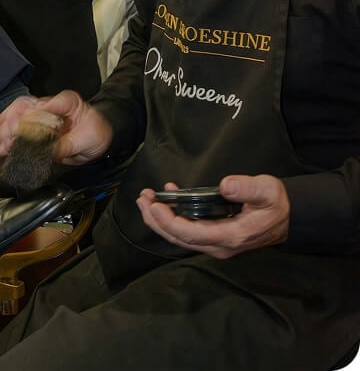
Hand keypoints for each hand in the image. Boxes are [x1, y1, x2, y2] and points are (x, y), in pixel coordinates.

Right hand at [0, 89, 111, 166]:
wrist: (99, 137)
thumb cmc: (97, 132)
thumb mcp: (89, 139)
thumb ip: (69, 145)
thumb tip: (50, 152)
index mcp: (66, 102)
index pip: (45, 104)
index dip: (31, 117)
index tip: (22, 131)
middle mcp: (49, 104)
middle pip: (23, 106)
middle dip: (11, 123)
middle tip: (6, 141)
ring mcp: (39, 114)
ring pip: (14, 115)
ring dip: (3, 131)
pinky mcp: (33, 127)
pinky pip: (14, 127)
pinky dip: (4, 138)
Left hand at [136, 174, 290, 258]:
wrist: (287, 217)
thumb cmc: (276, 203)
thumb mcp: (267, 191)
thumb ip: (248, 188)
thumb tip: (225, 185)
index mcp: (230, 236)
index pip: (190, 234)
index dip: (168, 222)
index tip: (154, 205)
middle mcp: (218, 245)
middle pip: (178, 238)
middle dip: (155, 220)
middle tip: (142, 198)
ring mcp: (215, 242)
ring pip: (179, 236)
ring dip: (159, 219)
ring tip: (145, 199)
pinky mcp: (213, 236)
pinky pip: (187, 229)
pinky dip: (172, 216)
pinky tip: (167, 196)